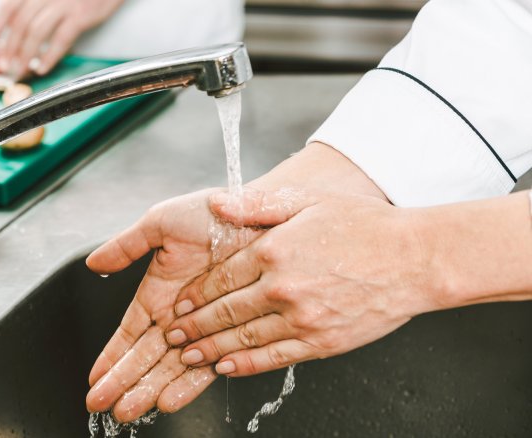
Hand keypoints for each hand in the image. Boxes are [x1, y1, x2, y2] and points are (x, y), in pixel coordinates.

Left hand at [0, 0, 125, 77]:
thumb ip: (32, 2)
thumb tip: (12, 26)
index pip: (8, 6)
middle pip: (20, 23)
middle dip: (8, 47)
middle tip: (3, 64)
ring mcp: (64, 3)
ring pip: (37, 32)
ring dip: (25, 55)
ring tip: (19, 70)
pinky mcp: (81, 15)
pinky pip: (61, 39)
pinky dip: (50, 56)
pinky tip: (42, 68)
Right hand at [84, 188, 259, 420]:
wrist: (259, 214)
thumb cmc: (212, 213)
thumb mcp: (160, 223)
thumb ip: (126, 245)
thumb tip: (92, 263)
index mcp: (158, 293)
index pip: (129, 333)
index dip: (111, 356)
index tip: (94, 378)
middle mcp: (177, 315)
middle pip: (144, 357)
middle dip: (121, 382)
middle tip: (100, 405)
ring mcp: (203, 327)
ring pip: (170, 366)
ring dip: (147, 389)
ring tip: (127, 411)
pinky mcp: (230, 332)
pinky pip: (207, 364)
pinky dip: (187, 384)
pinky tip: (167, 401)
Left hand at [166, 189, 440, 375]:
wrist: (416, 258)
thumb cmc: (364, 225)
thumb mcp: (306, 200)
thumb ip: (256, 204)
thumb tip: (215, 204)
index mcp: (273, 250)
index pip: (220, 277)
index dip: (195, 294)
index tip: (179, 304)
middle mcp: (282, 287)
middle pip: (224, 311)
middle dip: (193, 326)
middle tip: (172, 335)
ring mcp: (302, 318)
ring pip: (243, 339)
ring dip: (210, 349)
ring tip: (188, 355)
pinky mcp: (322, 341)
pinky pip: (274, 358)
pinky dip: (245, 365)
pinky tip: (225, 368)